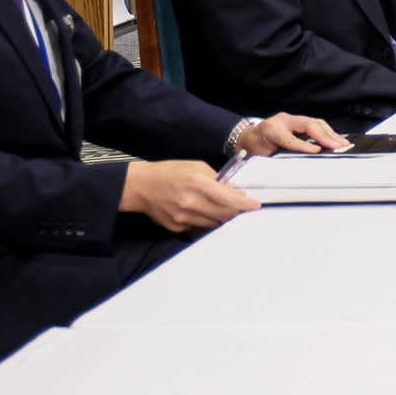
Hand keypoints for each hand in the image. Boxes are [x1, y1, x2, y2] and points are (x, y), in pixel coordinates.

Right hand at [121, 160, 258, 231]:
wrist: (140, 186)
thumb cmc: (170, 172)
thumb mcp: (196, 167)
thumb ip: (218, 180)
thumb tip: (236, 193)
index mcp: (197, 183)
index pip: (229, 199)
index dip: (245, 205)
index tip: (255, 206)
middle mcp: (190, 202)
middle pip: (224, 215)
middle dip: (237, 213)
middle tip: (244, 209)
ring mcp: (182, 217)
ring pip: (213, 223)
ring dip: (223, 218)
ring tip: (225, 209)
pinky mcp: (176, 227)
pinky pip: (199, 227)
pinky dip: (207, 221)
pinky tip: (206, 213)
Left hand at [238, 113, 349, 154]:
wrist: (248, 138)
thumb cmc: (254, 148)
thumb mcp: (263, 156)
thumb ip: (279, 158)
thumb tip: (298, 165)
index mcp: (271, 129)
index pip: (291, 138)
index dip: (304, 145)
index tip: (317, 151)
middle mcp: (282, 120)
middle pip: (309, 125)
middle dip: (325, 136)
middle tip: (338, 146)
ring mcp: (291, 119)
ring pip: (315, 122)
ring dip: (330, 133)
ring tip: (342, 143)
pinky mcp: (298, 120)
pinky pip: (316, 124)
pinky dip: (327, 132)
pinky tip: (335, 139)